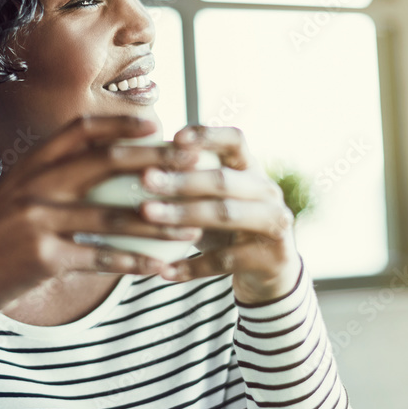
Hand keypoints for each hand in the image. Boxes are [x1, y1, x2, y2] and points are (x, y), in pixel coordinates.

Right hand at [0, 115, 205, 340]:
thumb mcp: (19, 195)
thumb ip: (54, 178)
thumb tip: (106, 165)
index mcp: (31, 164)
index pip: (80, 131)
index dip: (120, 124)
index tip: (157, 123)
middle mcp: (33, 184)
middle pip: (103, 163)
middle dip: (155, 161)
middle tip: (194, 164)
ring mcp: (36, 219)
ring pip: (110, 215)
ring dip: (158, 223)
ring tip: (193, 229)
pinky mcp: (42, 256)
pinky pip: (101, 256)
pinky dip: (135, 262)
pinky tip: (162, 268)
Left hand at [137, 125, 302, 304]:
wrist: (268, 273)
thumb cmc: (226, 227)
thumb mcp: (212, 199)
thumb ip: (187, 181)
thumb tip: (132, 163)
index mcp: (251, 169)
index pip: (235, 140)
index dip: (207, 136)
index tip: (174, 138)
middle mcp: (267, 191)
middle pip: (223, 179)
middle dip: (181, 179)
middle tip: (144, 179)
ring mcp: (275, 223)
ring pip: (225, 214)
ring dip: (182, 215)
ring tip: (147, 216)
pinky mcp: (272, 256)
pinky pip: (226, 259)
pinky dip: (193, 266)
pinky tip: (164, 270)